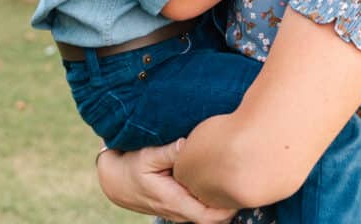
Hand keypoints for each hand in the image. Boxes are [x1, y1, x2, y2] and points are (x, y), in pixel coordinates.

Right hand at [97, 139, 234, 223]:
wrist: (115, 180)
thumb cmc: (131, 166)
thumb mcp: (146, 155)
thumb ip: (168, 151)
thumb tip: (186, 144)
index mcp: (173, 201)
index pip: (209, 215)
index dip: (228, 207)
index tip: (240, 187)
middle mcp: (179, 211)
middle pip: (214, 219)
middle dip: (231, 205)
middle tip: (245, 180)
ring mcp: (179, 211)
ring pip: (208, 215)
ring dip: (222, 203)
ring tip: (235, 178)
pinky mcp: (179, 205)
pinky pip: (201, 209)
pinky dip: (213, 200)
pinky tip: (219, 180)